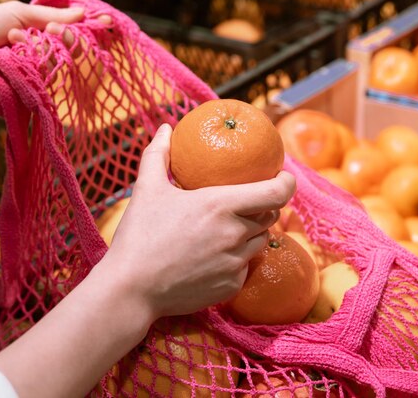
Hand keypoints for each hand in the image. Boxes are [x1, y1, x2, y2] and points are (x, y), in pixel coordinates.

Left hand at [0, 1, 84, 102]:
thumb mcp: (18, 13)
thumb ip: (52, 16)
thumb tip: (82, 14)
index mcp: (35, 32)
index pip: (68, 31)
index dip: (86, 27)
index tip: (106, 22)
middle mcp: (39, 53)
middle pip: (72, 46)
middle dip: (64, 35)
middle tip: (50, 31)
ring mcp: (37, 72)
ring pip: (61, 61)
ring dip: (40, 47)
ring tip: (13, 40)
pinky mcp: (33, 90)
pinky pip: (49, 76)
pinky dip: (34, 63)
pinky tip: (16, 58)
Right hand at [100, 123, 295, 319]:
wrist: (130, 290)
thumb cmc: (139, 236)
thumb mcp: (147, 189)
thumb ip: (158, 154)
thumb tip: (166, 129)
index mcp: (221, 205)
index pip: (277, 192)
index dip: (287, 182)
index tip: (284, 176)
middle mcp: (235, 234)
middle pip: (270, 216)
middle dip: (265, 206)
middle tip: (248, 202)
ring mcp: (236, 263)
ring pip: (259, 242)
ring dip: (251, 233)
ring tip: (227, 229)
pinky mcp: (232, 286)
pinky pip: (245, 267)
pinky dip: (236, 260)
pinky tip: (213, 258)